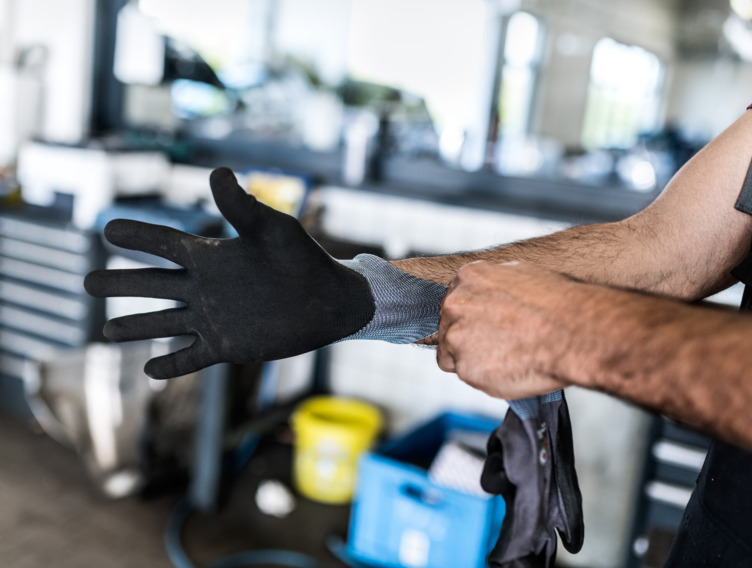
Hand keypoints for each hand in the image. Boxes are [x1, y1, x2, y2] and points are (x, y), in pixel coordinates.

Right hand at [84, 167, 374, 378]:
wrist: (330, 302)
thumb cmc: (304, 260)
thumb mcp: (272, 229)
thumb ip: (242, 207)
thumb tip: (216, 171)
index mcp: (211, 256)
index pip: (164, 244)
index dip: (137, 236)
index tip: (107, 228)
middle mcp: (206, 287)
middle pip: (153, 284)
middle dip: (121, 283)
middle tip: (88, 281)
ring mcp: (213, 319)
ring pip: (164, 323)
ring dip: (135, 326)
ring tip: (105, 331)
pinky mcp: (227, 347)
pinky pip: (191, 357)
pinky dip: (171, 365)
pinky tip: (149, 370)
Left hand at [437, 261, 571, 398]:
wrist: (575, 332)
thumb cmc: (558, 304)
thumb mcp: (522, 275)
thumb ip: (494, 286)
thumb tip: (490, 296)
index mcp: (467, 278)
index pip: (454, 302)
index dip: (471, 318)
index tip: (487, 326)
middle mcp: (454, 304)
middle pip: (448, 328)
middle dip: (469, 338)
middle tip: (499, 345)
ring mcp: (457, 337)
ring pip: (452, 355)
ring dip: (474, 359)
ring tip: (508, 357)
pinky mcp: (466, 368)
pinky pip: (468, 376)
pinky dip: (485, 377)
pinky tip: (510, 368)